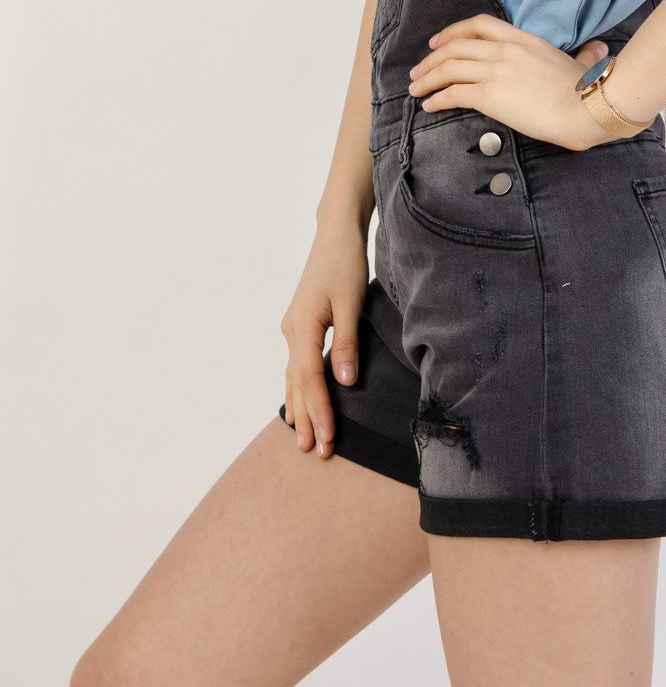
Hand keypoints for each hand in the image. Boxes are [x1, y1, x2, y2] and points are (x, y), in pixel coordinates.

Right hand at [279, 220, 367, 457]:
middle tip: (316, 451)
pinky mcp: (300, 325)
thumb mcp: (352, 302)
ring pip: (293, 376)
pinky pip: (296, 365)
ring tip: (304, 438)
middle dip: (308, 418)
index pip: (311, 379)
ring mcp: (293, 328)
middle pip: (298, 383)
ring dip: (300, 407)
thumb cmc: (345, 264)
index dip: (320, 411)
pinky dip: (297, 388)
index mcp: (303, 326)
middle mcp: (292, 331)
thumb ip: (347, 343)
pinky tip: (297, 404)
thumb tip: (344, 383)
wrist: (335, 235)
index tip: (329, 439)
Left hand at [407, 14, 629, 152]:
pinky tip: (429, 106)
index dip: (453, 31)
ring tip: (416, 89)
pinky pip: (453, 93)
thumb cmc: (587, 91)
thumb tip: (599, 51)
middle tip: (418, 71)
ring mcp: (496, 70)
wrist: (586, 107)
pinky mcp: (490, 95)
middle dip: (431, 59)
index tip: (438, 41)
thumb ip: (584, 55)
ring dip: (427, 78)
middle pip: (455, 47)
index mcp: (523, 39)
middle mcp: (505, 50)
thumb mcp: (581, 63)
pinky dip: (436, 99)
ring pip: (448, 68)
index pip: (479, 24)